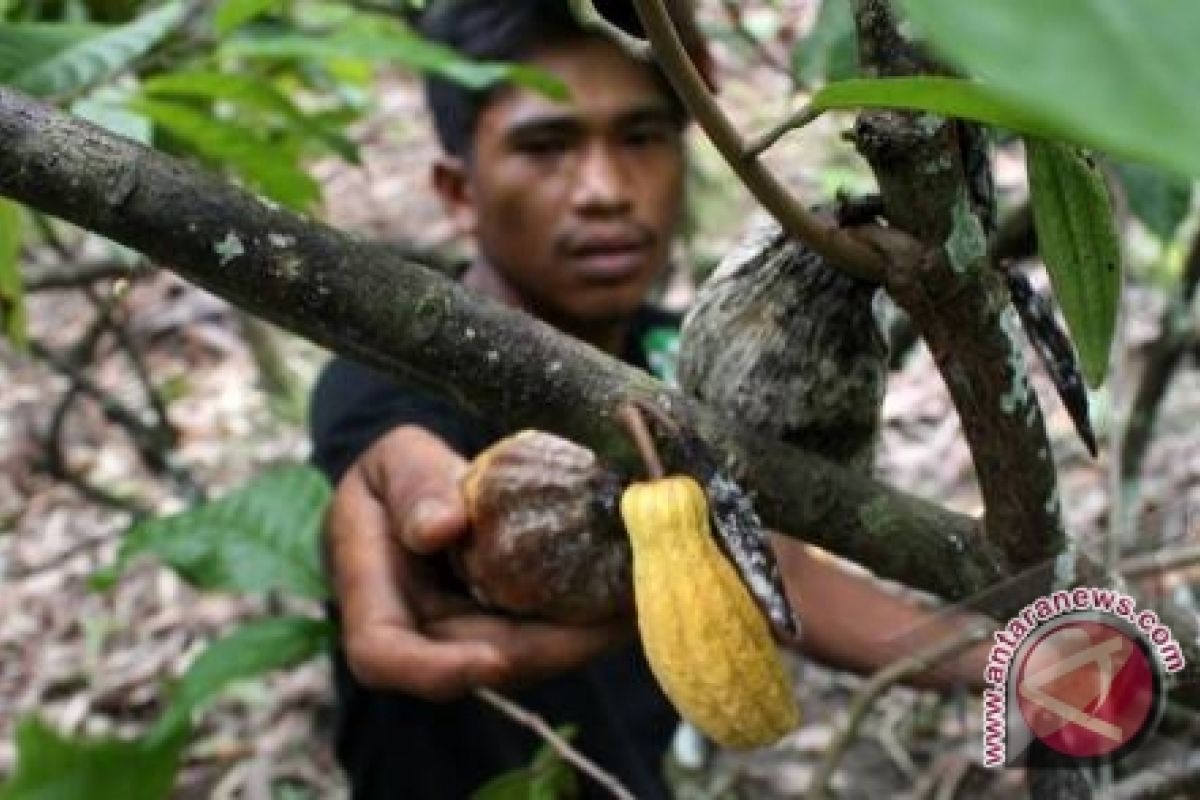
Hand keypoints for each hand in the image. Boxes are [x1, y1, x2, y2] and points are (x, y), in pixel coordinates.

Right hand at [326, 425, 631, 700]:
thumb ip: (414, 487)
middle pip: (475, 665)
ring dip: (576, 642)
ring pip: (519, 657)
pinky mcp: (503, 625)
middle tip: (609, 625)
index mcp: (370, 591)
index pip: (382, 653)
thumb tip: (441, 528)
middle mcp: (417, 629)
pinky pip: (540, 633)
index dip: (434, 669)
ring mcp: (463, 634)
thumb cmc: (399, 470)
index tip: (491, 661)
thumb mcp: (398, 459)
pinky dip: (581, 621)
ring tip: (632, 608)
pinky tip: (626, 595)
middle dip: (544, 653)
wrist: (421, 486)